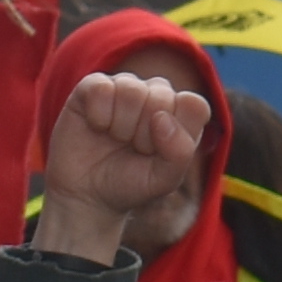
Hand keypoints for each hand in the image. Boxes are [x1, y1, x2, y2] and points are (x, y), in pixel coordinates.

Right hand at [36, 75, 212, 262]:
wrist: (88, 194)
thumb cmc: (131, 183)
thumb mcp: (164, 180)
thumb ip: (179, 153)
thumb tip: (161, 117)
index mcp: (181, 112)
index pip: (194, 105)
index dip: (176, 133)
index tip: (159, 154)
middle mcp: (155, 94)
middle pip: (162, 96)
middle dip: (145, 133)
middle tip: (134, 150)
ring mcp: (124, 87)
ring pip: (131, 89)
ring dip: (121, 125)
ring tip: (115, 139)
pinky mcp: (93, 87)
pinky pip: (100, 87)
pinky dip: (98, 115)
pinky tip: (97, 127)